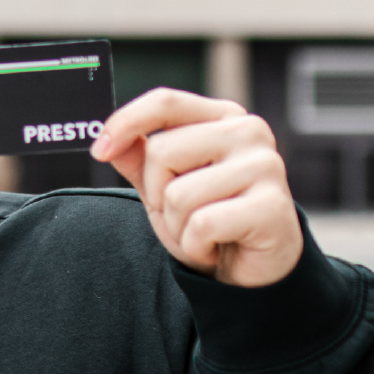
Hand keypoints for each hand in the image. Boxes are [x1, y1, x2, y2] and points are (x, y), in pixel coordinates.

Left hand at [90, 89, 302, 287]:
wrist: (250, 271)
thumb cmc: (209, 221)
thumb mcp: (163, 187)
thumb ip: (138, 159)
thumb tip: (108, 141)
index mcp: (223, 117)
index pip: (165, 102)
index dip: (125, 123)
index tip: (99, 151)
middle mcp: (249, 132)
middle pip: (161, 152)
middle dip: (158, 194)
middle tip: (184, 214)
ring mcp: (266, 166)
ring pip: (178, 194)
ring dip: (178, 227)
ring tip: (202, 233)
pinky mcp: (273, 206)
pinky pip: (202, 225)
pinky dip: (196, 246)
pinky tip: (216, 246)